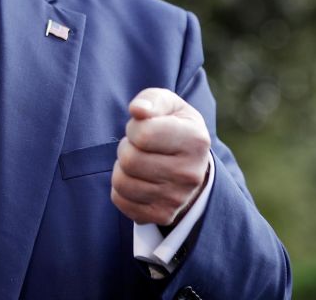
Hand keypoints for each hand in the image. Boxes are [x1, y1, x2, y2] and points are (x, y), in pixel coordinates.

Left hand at [110, 88, 210, 226]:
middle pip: (130, 160)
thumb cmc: (174, 126)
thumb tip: (138, 110)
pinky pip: (120, 201)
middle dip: (127, 148)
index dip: (135, 127)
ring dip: (122, 168)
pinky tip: (138, 180)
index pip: (143, 134)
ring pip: (121, 182)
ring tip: (139, 162)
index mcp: (195, 140)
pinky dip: (121, 188)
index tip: (145, 127)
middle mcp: (190, 174)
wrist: (191, 164)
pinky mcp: (162, 215)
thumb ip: (152, 100)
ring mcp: (177, 199)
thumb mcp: (169, 105)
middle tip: (140, 147)